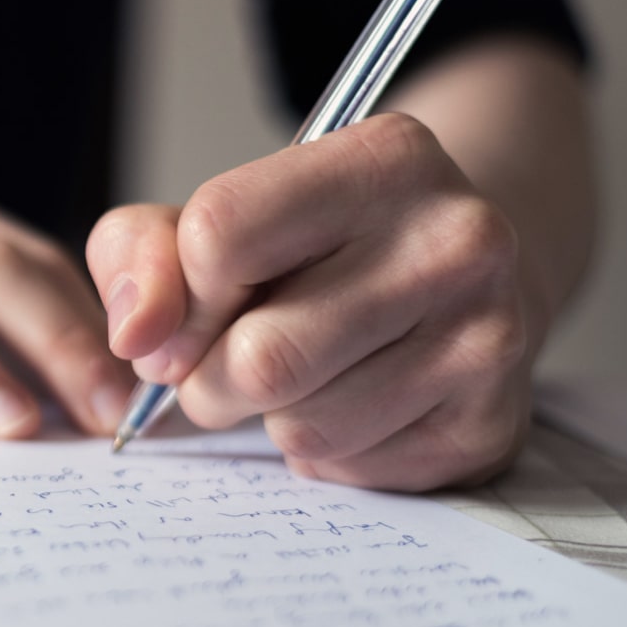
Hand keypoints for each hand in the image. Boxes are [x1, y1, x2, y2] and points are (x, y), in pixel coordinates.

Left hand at [87, 113, 532, 490]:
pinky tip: (355, 400)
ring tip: (307, 371)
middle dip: (212, 377)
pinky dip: (323, 448)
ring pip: (301, 424)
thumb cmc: (318, 245)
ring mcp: (486, 337)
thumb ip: (142, 253)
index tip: (194, 308)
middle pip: (261, 356)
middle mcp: (454, 240)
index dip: (182, 294)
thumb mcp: (218, 213)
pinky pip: (347, 468)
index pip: (217, 236)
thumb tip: (139, 337)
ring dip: (270, 415)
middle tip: (231, 359)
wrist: (455, 279)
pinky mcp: (487, 425)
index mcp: (385, 158)